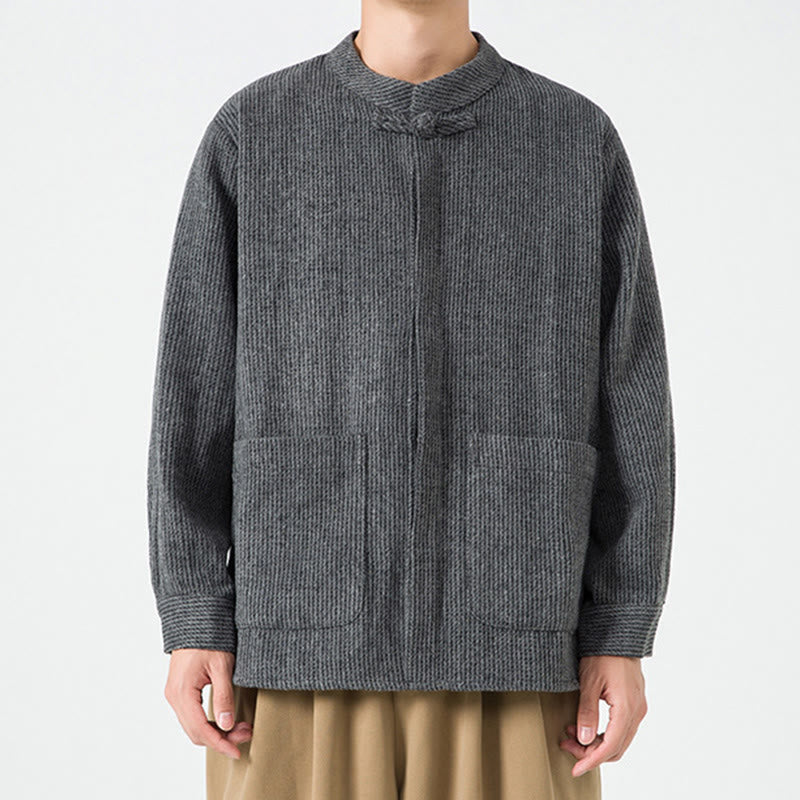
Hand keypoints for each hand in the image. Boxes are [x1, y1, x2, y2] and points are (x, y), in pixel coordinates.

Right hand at [164, 648, 252, 758]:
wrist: (196, 621)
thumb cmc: (210, 639)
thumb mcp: (222, 666)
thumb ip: (224, 696)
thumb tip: (227, 725)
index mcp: (182, 692)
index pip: (200, 729)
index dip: (220, 743)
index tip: (237, 751)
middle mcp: (174, 696)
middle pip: (195, 732)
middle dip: (221, 738)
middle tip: (246, 733)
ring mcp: (174, 694)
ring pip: (193, 726)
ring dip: (216, 731)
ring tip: (241, 727)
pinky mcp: (179, 691)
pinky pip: (191, 716)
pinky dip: (208, 722)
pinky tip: (225, 719)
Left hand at [558, 655, 647, 776]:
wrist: (618, 634)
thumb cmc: (603, 653)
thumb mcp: (589, 681)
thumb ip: (587, 712)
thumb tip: (583, 739)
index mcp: (627, 708)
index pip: (610, 746)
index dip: (591, 760)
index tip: (575, 768)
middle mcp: (637, 712)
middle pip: (615, 747)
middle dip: (590, 752)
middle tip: (566, 744)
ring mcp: (637, 708)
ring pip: (618, 739)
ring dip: (595, 742)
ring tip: (570, 733)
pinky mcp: (634, 703)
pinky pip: (620, 728)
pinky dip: (603, 733)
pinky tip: (583, 724)